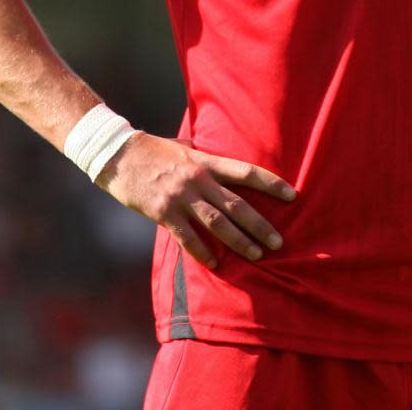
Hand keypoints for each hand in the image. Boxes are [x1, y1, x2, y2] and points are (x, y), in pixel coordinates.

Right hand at [95, 132, 296, 268]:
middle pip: (236, 204)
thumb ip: (205, 158)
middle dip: (259, 224)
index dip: (271, 184)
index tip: (293, 195)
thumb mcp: (184, 147)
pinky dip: (202, 252)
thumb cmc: (154, 149)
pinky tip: (215, 265)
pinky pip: (187, 237)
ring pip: (216, 223)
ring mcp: (180, 197)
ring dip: (238, 241)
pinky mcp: (162, 212)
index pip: (246, 172)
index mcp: (205, 161)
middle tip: (278, 242)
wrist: (118, 154)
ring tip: (256, 255)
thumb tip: (223, 164)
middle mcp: (197, 179)